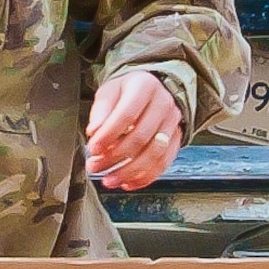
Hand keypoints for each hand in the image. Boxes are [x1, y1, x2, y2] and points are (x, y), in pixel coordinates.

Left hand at [85, 72, 183, 189]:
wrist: (152, 90)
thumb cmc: (128, 91)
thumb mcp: (110, 91)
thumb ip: (101, 110)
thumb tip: (95, 131)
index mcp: (145, 87)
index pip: (127, 114)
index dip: (108, 135)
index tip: (93, 148)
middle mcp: (163, 104)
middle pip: (141, 137)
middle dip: (115, 157)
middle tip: (95, 166)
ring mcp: (172, 123)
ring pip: (154, 154)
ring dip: (129, 172)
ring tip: (109, 179)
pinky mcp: (176, 139)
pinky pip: (163, 163)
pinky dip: (145, 177)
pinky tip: (128, 182)